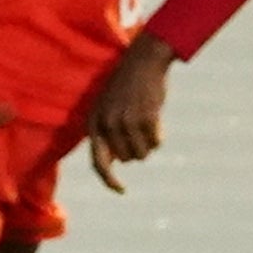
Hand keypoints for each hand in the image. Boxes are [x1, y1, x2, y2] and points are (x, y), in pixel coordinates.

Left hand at [85, 32, 174, 192]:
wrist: (142, 61)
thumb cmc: (125, 87)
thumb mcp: (106, 108)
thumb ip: (105, 135)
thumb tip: (112, 165)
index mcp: (94, 123)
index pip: (98, 162)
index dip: (109, 180)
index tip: (121, 191)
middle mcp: (107, 125)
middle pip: (126, 159)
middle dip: (135, 150)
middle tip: (139, 129)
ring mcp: (126, 122)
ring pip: (142, 154)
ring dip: (148, 144)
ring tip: (146, 123)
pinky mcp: (146, 119)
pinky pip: (156, 143)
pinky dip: (159, 136)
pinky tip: (156, 118)